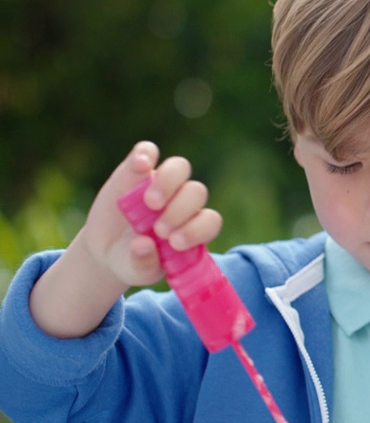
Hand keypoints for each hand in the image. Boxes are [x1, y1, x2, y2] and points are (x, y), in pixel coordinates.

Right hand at [29, 142, 222, 337]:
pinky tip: (140, 165)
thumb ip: (144, 264)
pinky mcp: (135, 171)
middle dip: (181, 209)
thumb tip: (144, 244)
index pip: (210, 220)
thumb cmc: (133, 261)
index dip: (198, 229)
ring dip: (168, 183)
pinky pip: (147, 151)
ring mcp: (160, 183)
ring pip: (179, 167)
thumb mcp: (137, 271)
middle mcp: (182, 202)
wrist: (107, 250)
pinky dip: (145, 154)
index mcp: (192, 227)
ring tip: (150, 203)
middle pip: (196, 192)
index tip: (175, 243)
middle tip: (159, 230)